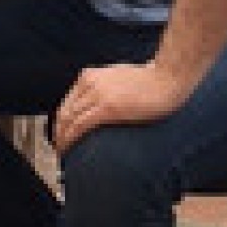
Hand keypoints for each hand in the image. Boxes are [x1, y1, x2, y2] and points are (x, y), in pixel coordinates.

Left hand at [53, 62, 194, 152]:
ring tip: (61, 151)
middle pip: (64, 111)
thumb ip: (104, 88)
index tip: (59, 131)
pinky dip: (70, 138)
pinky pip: (80, 126)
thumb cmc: (151, 80)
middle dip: (58, 129)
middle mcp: (89, 83)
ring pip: (69, 119)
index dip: (61, 119)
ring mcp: (97, 95)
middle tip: (57, 145)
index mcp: (89, 76)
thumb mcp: (118, 79)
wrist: (168, 78)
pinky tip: (67, 148)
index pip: (67, 101)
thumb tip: (100, 105)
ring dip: (62, 137)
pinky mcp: (107, 108)